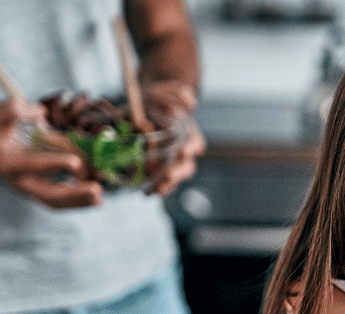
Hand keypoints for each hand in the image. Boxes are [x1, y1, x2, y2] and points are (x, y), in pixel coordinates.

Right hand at [0, 99, 101, 208]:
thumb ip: (15, 110)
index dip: (53, 164)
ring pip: (55, 202)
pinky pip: (59, 201)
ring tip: (100, 196)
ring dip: (79, 201)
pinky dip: (77, 201)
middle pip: (47, 194)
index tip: (76, 162)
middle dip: (74, 193)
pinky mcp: (38, 191)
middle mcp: (19, 181)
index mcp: (8, 162)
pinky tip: (96, 199)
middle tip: (96, 188)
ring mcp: (29, 189)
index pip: (32, 165)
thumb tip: (40, 112)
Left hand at [143, 80, 204, 195]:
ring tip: (157, 190)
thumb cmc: (160, 98)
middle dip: (178, 172)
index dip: (191, 148)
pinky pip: (162, 181)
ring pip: (175, 177)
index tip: (183, 151)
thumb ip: (181, 93)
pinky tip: (149, 192)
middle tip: (169, 175)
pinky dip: (157, 187)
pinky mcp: (160, 168)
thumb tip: (191, 104)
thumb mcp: (170, 90)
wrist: (148, 106)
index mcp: (190, 134)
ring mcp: (172, 162)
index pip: (196, 144)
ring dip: (167, 184)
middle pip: (186, 165)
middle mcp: (184, 151)